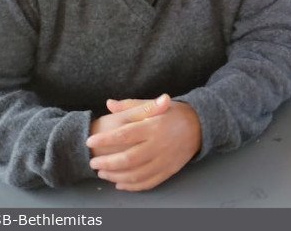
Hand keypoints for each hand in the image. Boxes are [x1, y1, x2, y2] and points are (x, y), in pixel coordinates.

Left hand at [86, 94, 201, 191]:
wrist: (201, 126)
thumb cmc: (174, 113)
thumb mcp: (154, 105)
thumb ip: (131, 105)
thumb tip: (109, 103)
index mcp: (154, 126)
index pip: (125, 135)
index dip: (105, 139)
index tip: (90, 141)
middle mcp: (160, 144)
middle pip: (128, 159)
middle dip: (107, 162)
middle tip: (93, 162)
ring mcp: (165, 160)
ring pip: (136, 174)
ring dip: (116, 176)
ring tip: (102, 173)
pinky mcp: (170, 170)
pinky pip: (148, 182)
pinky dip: (132, 186)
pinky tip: (120, 184)